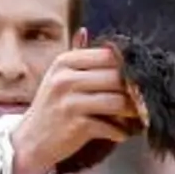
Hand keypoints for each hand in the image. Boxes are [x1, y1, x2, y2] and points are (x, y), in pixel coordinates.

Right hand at [9, 45, 135, 173]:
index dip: (129, 67)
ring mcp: (69, 102)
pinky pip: (112, 126)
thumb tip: (95, 33)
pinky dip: (120, 132)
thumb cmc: (53, 107)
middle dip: (135, 91)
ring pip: (119, 101)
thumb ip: (82, 58)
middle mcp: (65, 79)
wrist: (31, 140)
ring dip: (132, 112)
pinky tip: (119, 133)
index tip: (139, 79)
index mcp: (65, 62)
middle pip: (118, 77)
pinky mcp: (76, 125)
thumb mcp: (61, 77)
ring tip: (134, 117)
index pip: (110, 55)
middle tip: (143, 100)